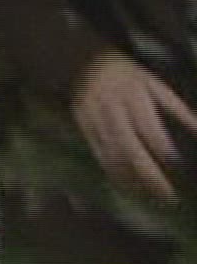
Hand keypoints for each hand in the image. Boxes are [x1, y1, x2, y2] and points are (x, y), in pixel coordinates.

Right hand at [72, 53, 196, 200]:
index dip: (160, 144)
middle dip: (147, 173)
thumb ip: (178, 110)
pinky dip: (114, 173)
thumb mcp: (155, 85)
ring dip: (131, 179)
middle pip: (128, 146)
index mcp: (132, 96)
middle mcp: (112, 109)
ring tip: (152, 197)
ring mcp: (95, 120)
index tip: (176, 162)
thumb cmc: (128, 77)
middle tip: (167, 195)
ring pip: (112, 155)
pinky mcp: (85, 128)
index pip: (146, 124)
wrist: (86, 66)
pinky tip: (128, 186)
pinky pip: (99, 155)